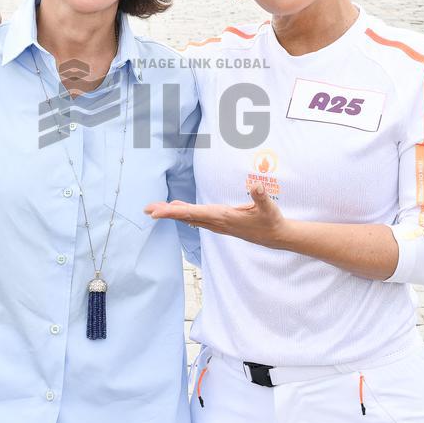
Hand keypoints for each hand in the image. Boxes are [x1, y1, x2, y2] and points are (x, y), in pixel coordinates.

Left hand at [145, 179, 287, 247]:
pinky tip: (177, 209)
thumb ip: (261, 197)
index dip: (174, 213)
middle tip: (146, 209)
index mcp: (223, 217)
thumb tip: (255, 185)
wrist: (277, 237)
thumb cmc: (272, 221)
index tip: (157, 213)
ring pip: (191, 218)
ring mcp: (218, 224)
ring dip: (173, 213)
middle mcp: (217, 222)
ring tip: (155, 208)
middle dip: (166, 212)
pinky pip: (198, 218)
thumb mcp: (269, 208)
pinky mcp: (221, 223)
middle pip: (187, 217)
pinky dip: (185, 213)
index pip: (194, 214)